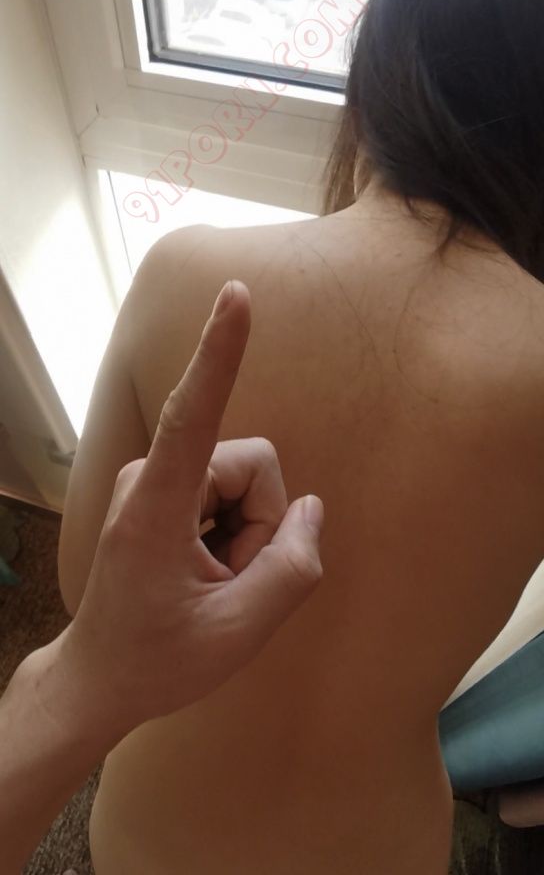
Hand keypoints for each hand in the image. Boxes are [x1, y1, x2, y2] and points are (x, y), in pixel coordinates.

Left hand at [61, 280, 323, 734]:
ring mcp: (154, 479)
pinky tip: (207, 569)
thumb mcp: (239, 633)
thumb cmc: (158, 660)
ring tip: (216, 580)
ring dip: (248, 536)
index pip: (193, 413)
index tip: (236, 296)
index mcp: (157, 506)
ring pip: (245, 481)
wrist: (99, 679)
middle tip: (232, 584)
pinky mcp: (163, 488)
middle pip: (252, 467)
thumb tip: (313, 509)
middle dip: (261, 528)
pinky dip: (234, 533)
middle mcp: (150, 476)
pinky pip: (227, 490)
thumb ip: (291, 569)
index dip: (220, 351)